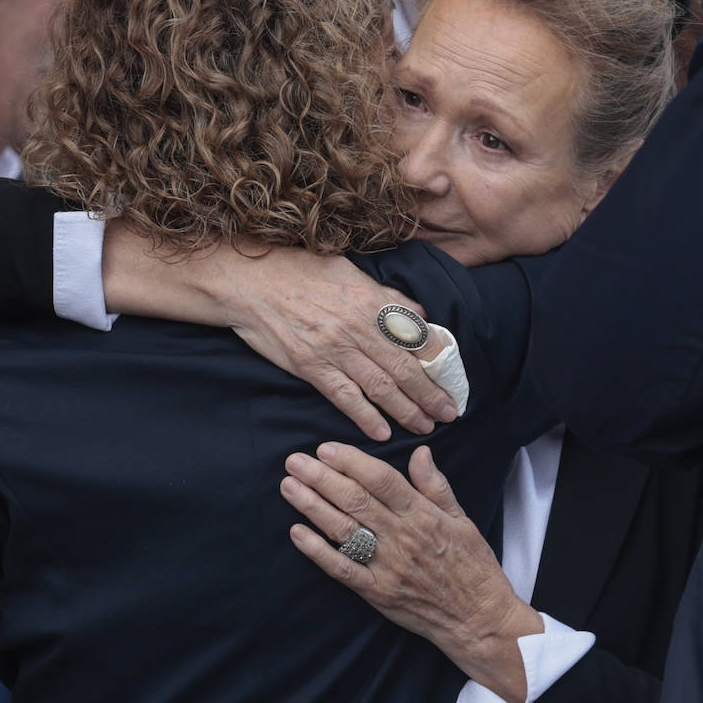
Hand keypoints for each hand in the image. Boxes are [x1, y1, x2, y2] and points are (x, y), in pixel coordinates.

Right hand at [104, 225, 457, 440]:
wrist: (250, 281)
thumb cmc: (299, 269)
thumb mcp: (349, 270)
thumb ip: (385, 294)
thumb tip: (416, 311)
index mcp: (371, 301)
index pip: (415, 337)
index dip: (437, 363)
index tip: (452, 379)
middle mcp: (358, 327)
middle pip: (404, 368)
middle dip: (430, 395)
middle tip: (448, 414)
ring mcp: (335, 348)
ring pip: (380, 386)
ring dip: (406, 410)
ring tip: (424, 426)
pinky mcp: (311, 366)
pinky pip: (345, 397)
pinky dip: (366, 417)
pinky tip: (382, 432)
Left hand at [281, 442, 542, 702]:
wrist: (479, 620)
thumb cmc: (473, 567)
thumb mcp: (462, 519)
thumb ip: (436, 485)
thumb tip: (420, 451)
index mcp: (423, 515)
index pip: (381, 480)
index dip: (351, 461)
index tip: (326, 448)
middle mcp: (402, 538)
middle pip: (355, 501)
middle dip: (321, 478)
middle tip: (294, 461)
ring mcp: (388, 567)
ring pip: (344, 530)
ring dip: (313, 507)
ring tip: (289, 487)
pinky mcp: (378, 593)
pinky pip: (342, 570)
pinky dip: (318, 551)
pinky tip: (297, 533)